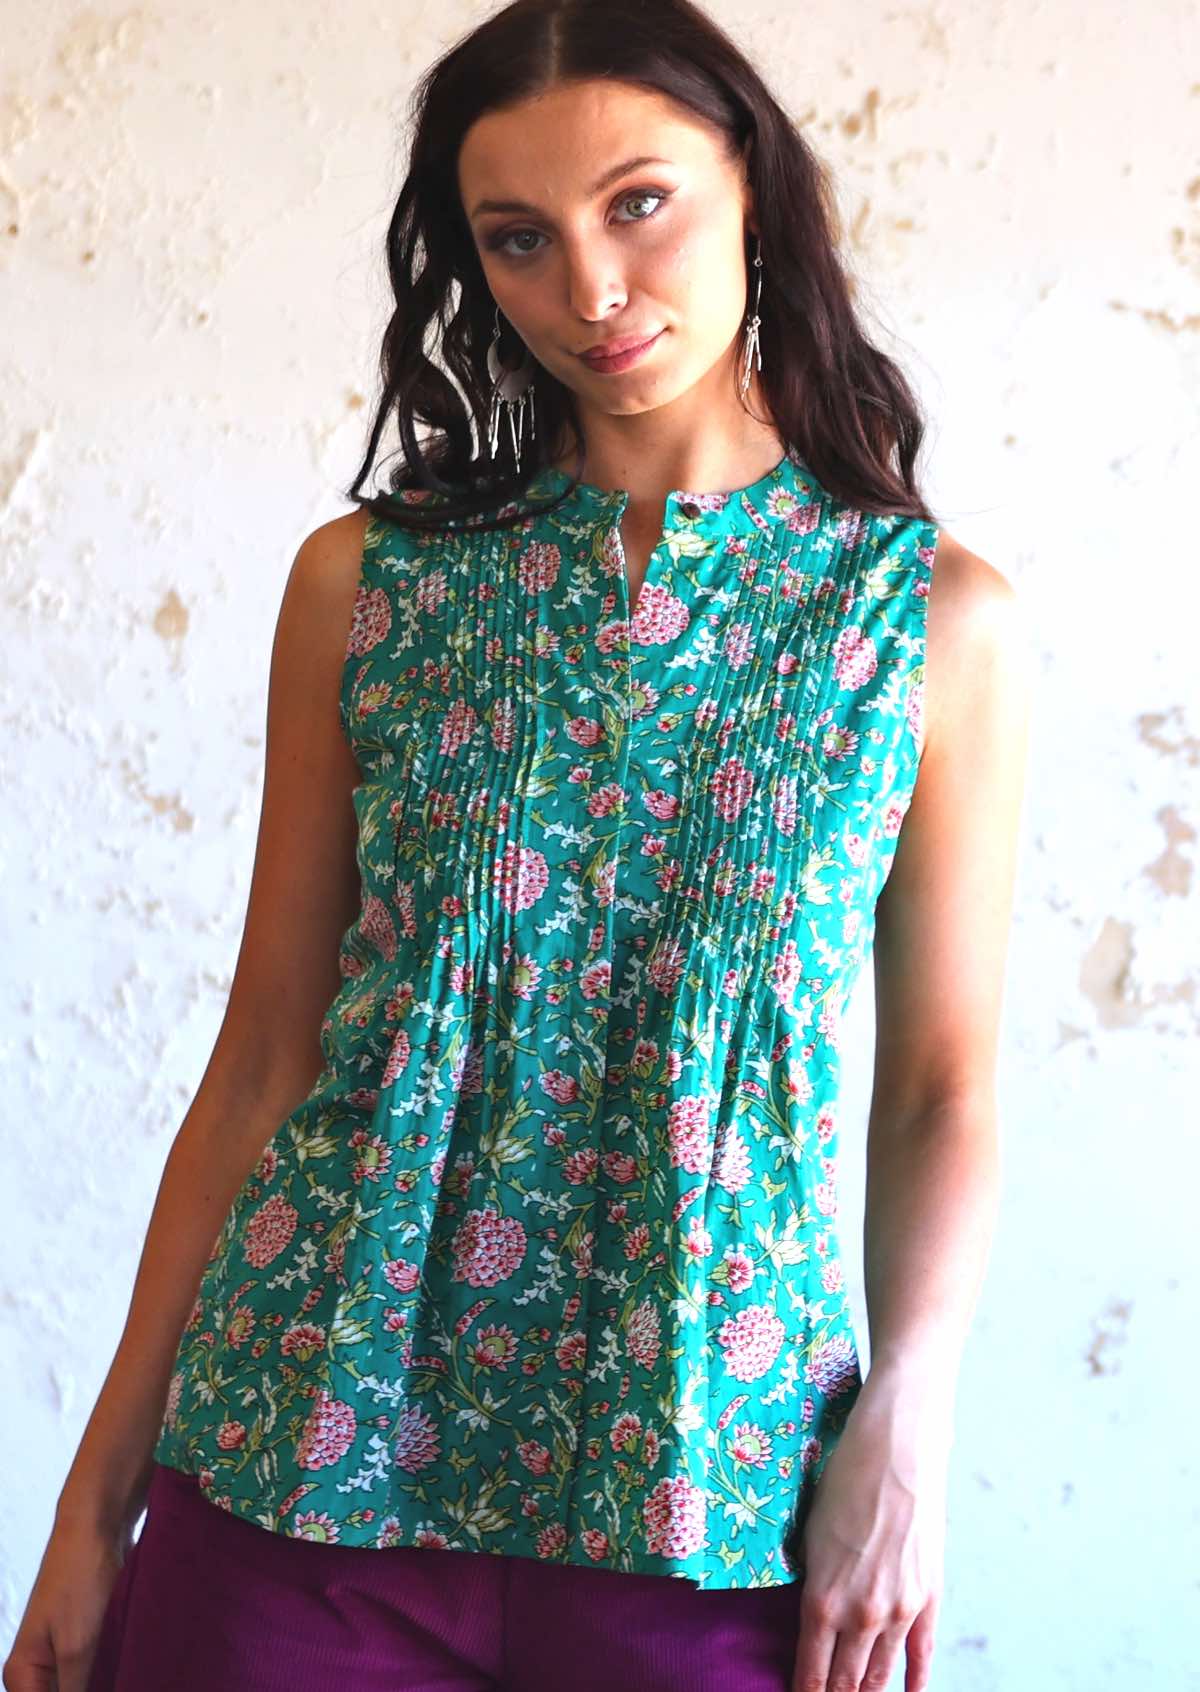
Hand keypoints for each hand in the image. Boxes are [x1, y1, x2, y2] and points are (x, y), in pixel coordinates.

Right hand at [2, 1517, 131, 1691]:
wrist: (98, 1523)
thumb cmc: (80, 1580)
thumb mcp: (77, 1647)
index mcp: (21, 1676)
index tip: (107, 1691)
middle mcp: (36, 1669)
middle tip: (122, 1684)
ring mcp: (60, 1653)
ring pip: (82, 1689)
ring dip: (107, 1685)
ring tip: (131, 1681)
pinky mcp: (84, 1638)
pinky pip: (95, 1672)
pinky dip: (111, 1676)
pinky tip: (132, 1675)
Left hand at [789, 1390, 947, 1691]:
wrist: (896, 1452)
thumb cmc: (844, 1482)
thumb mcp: (811, 1536)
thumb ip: (815, 1583)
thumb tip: (815, 1616)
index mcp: (823, 1599)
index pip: (810, 1670)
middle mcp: (861, 1615)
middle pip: (845, 1680)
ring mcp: (899, 1610)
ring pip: (879, 1674)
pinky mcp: (929, 1598)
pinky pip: (921, 1655)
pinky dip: (913, 1682)